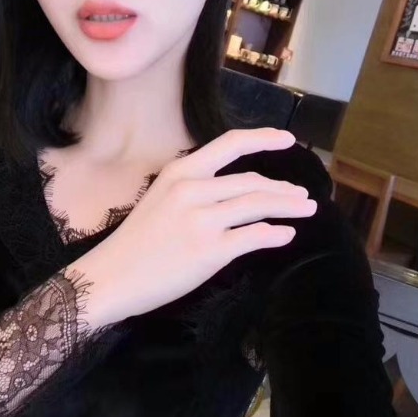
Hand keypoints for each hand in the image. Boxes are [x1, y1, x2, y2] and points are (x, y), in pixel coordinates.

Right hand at [72, 127, 316, 325]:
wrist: (111, 277)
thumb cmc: (136, 242)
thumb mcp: (161, 198)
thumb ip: (195, 189)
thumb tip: (236, 191)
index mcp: (180, 171)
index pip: (230, 144)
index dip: (263, 139)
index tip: (287, 140)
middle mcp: (192, 189)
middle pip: (252, 181)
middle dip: (284, 188)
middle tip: (302, 195)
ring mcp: (201, 219)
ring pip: (259, 205)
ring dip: (289, 207)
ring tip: (306, 210)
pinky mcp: (209, 250)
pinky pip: (254, 236)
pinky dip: (276, 234)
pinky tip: (286, 235)